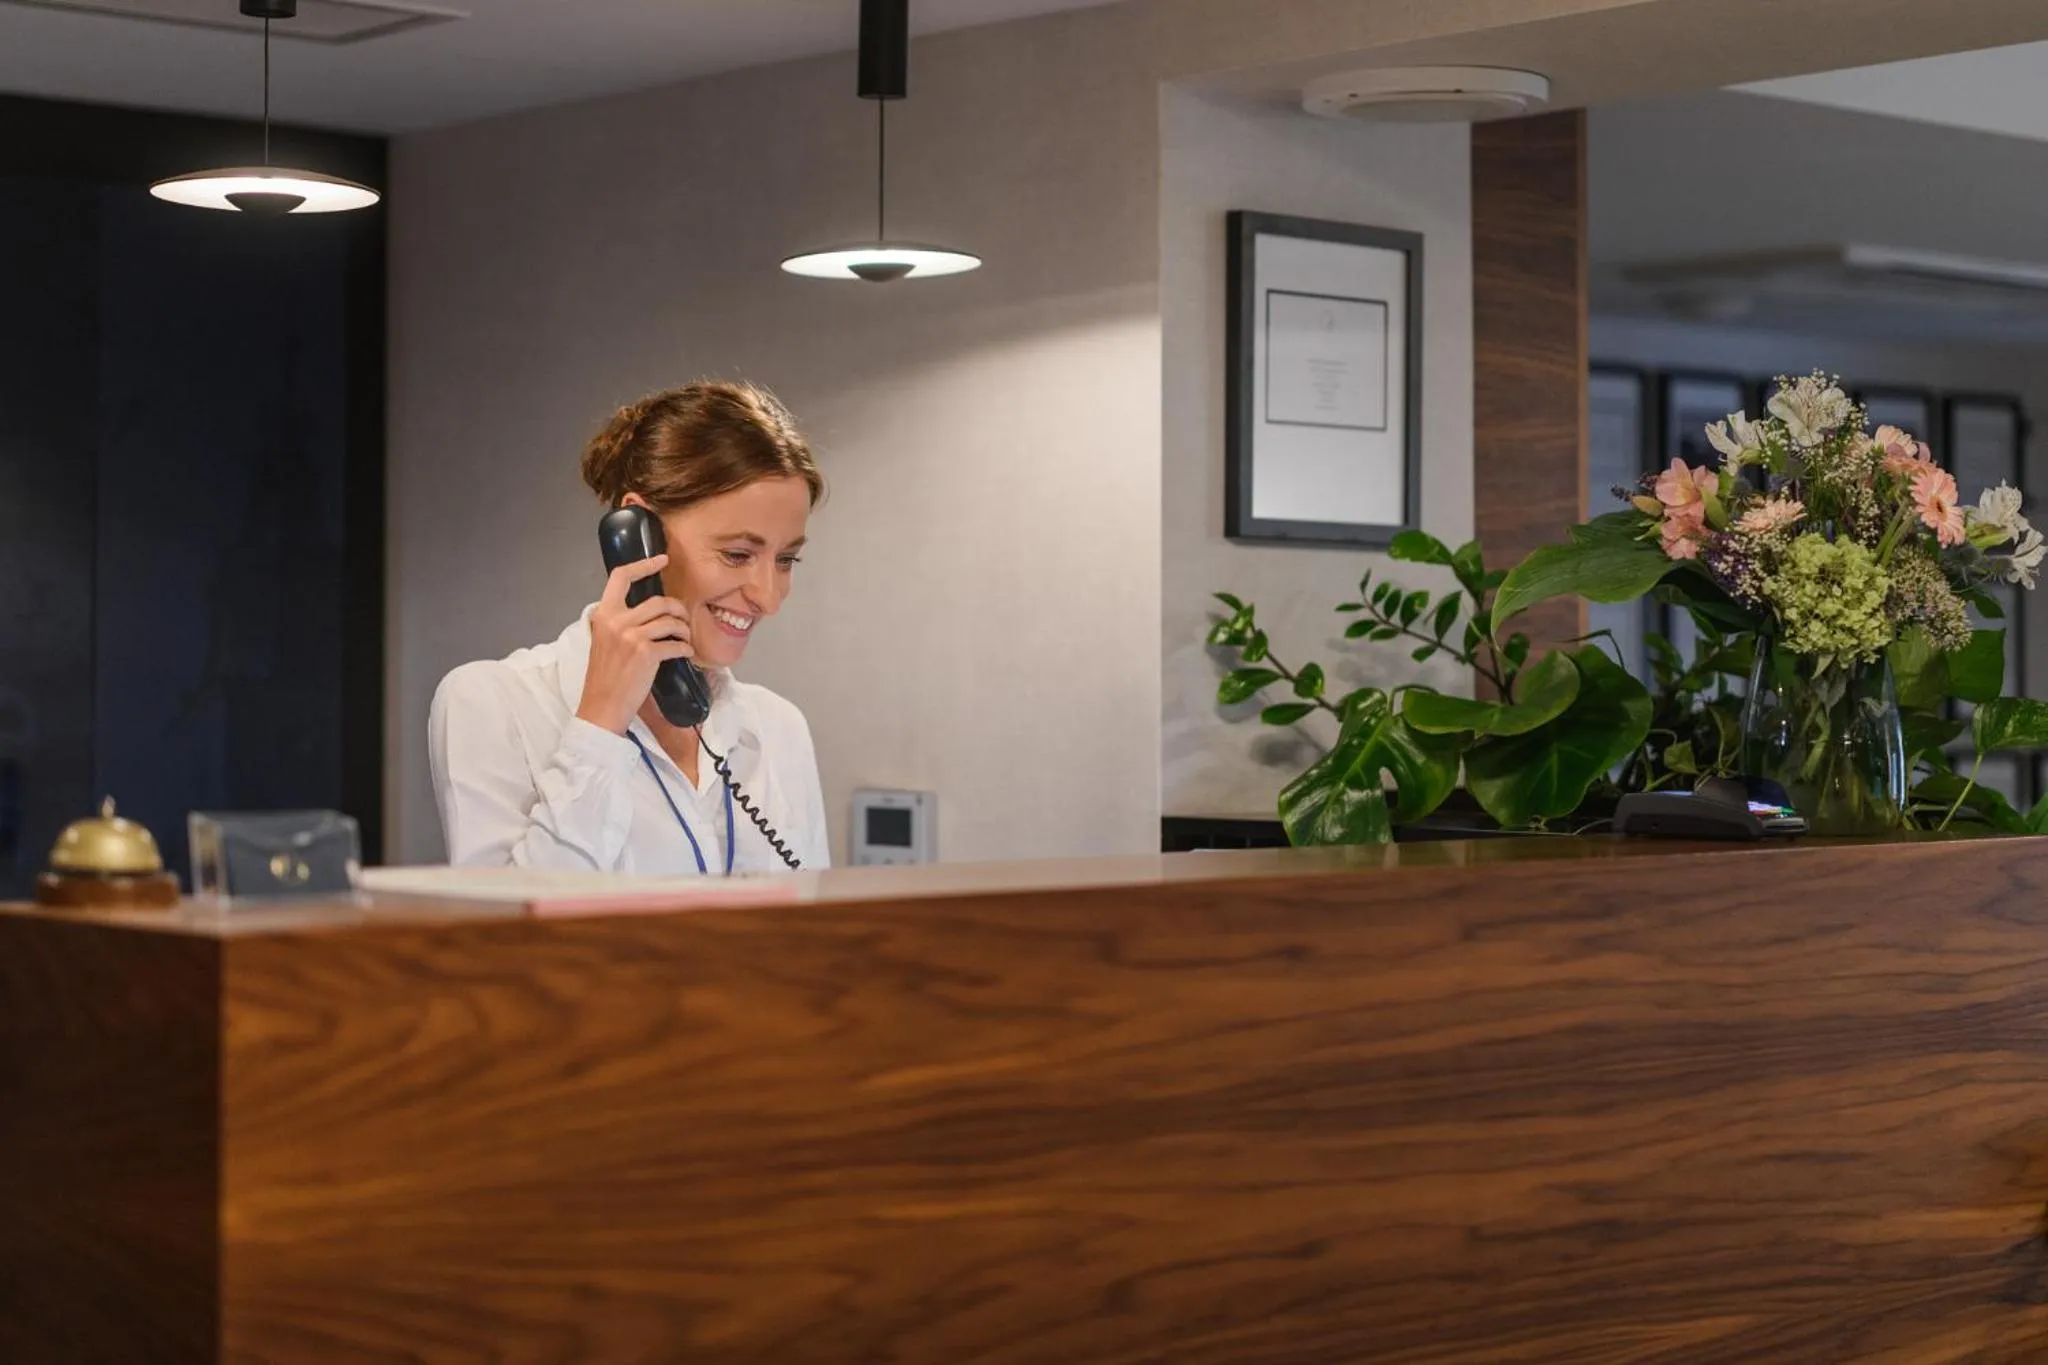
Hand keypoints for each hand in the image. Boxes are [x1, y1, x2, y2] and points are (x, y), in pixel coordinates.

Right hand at [575, 555, 693, 734]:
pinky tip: (685, 653)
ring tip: (684, 638)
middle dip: (677, 609)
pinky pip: (676, 644)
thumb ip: (617, 622)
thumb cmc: (604, 677)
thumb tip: (643, 612)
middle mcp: (617, 621)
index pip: (621, 577)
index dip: (644, 565)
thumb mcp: (603, 641)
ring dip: (683, 629)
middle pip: (658, 600)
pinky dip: (685, 648)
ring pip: (670, 621)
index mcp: (604, 615)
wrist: (602, 706)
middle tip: (682, 618)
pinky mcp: (647, 653)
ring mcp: (632, 636)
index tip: (662, 560)